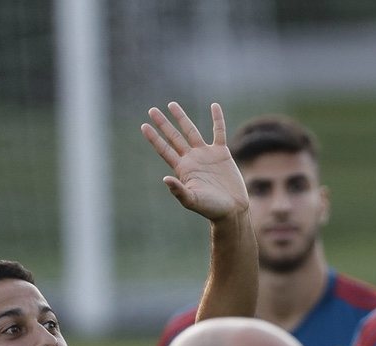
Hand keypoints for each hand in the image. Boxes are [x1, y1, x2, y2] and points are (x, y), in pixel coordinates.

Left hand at [141, 101, 247, 221]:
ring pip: (192, 131)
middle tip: (152, 110)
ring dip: (182, 118)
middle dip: (163, 124)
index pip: (165, 149)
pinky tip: (214, 105)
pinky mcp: (222, 153)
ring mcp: (206, 154)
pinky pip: (219, 132)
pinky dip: (217, 119)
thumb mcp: (192, 201)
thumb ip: (179, 190)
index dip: (154, 138)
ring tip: (172, 104)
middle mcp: (192, 159)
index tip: (144, 125)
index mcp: (182, 169)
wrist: (232, 210)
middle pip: (174, 137)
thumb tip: (165, 179)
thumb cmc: (211, 209)